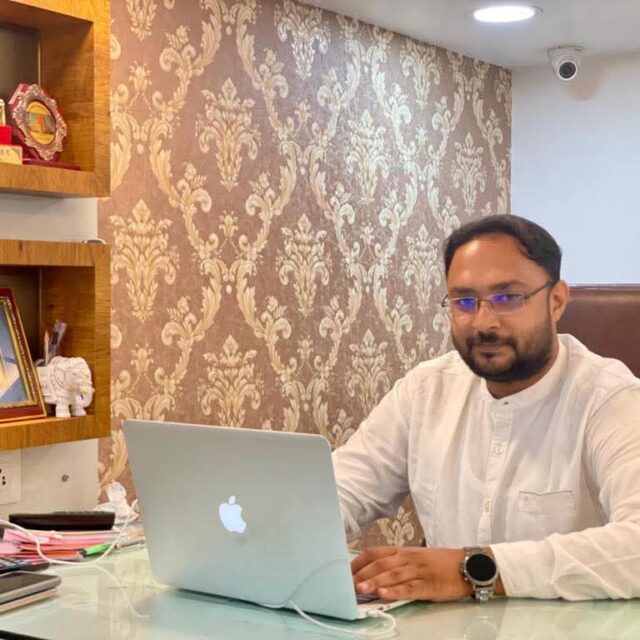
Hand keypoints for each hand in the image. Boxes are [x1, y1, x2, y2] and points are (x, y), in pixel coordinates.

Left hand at [351, 546, 473, 601]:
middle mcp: (407, 559)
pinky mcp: (427, 585)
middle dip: (362, 574)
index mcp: (402, 551)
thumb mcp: (415, 557)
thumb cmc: (439, 563)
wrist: (467, 565)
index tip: (344, 572)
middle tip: (345, 583)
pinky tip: (384, 594)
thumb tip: (372, 572)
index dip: (357, 562)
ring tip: (359, 589)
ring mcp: (417, 571)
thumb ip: (395, 563)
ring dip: (374, 582)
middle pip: (380, 564)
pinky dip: (395, 591)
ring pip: (392, 576)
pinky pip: (409, 588)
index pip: (374, 553)